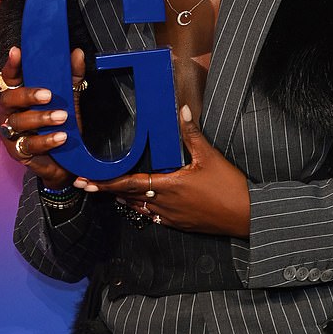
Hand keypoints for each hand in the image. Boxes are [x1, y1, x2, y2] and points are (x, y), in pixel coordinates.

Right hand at [0, 45, 85, 188]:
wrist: (64, 159)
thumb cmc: (60, 123)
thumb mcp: (69, 98)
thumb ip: (72, 76)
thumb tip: (77, 53)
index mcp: (17, 94)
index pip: (9, 77)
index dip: (11, 65)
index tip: (17, 52)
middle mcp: (9, 112)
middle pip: (9, 99)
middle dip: (28, 95)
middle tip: (48, 95)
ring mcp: (10, 132)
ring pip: (18, 122)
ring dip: (41, 118)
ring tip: (62, 117)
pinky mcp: (17, 151)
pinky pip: (29, 145)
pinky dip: (46, 140)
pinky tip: (61, 137)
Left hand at [74, 105, 250, 236]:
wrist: (245, 214)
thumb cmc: (229, 185)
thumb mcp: (210, 156)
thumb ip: (192, 133)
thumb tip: (182, 110)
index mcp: (169, 185)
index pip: (130, 184)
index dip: (107, 182)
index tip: (88, 181)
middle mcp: (165, 203)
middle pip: (128, 198)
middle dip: (108, 191)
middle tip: (87, 186)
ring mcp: (172, 216)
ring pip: (139, 209)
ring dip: (123, 200)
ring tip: (109, 193)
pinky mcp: (180, 224)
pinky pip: (153, 218)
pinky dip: (141, 210)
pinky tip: (139, 205)